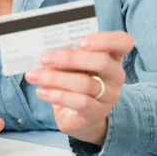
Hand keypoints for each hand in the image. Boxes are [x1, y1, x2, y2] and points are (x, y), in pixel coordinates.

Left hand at [24, 31, 133, 145]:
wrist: (78, 116)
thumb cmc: (73, 80)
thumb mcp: (71, 65)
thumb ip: (66, 54)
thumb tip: (46, 51)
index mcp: (112, 56)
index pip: (123, 42)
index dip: (106, 39)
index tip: (82, 41)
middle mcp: (115, 75)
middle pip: (102, 62)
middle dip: (70, 58)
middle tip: (44, 58)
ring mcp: (109, 95)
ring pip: (85, 83)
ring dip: (55, 78)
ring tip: (32, 76)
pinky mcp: (97, 113)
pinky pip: (80, 102)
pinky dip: (57, 95)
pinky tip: (41, 91)